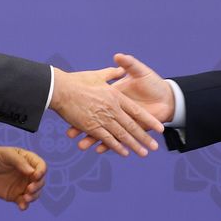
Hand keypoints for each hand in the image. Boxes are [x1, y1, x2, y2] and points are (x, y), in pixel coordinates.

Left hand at [0, 146, 45, 210]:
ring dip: (33, 197)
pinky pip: (23, 202)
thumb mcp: (7, 155)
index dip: (41, 171)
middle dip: (37, 186)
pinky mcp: (16, 196)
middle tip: (29, 189)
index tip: (36, 176)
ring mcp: (23, 185)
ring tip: (26, 198)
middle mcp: (29, 174)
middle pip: (40, 181)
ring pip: (35, 193)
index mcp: (29, 161)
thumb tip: (32, 172)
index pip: (41, 166)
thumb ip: (19, 162)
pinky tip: (22, 206)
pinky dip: (24, 205)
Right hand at [49, 64, 163, 156]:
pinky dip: (116, 147)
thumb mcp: (98, 74)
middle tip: (154, 147)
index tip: (159, 128)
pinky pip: (107, 139)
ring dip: (134, 145)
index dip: (149, 120)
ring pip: (122, 135)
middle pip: (132, 126)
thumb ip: (112, 73)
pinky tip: (124, 153)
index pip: (137, 111)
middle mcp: (112, 108)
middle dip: (144, 137)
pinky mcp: (92, 127)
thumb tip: (121, 68)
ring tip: (144, 153)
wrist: (60, 89)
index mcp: (115, 96)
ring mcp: (102, 119)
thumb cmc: (77, 81)